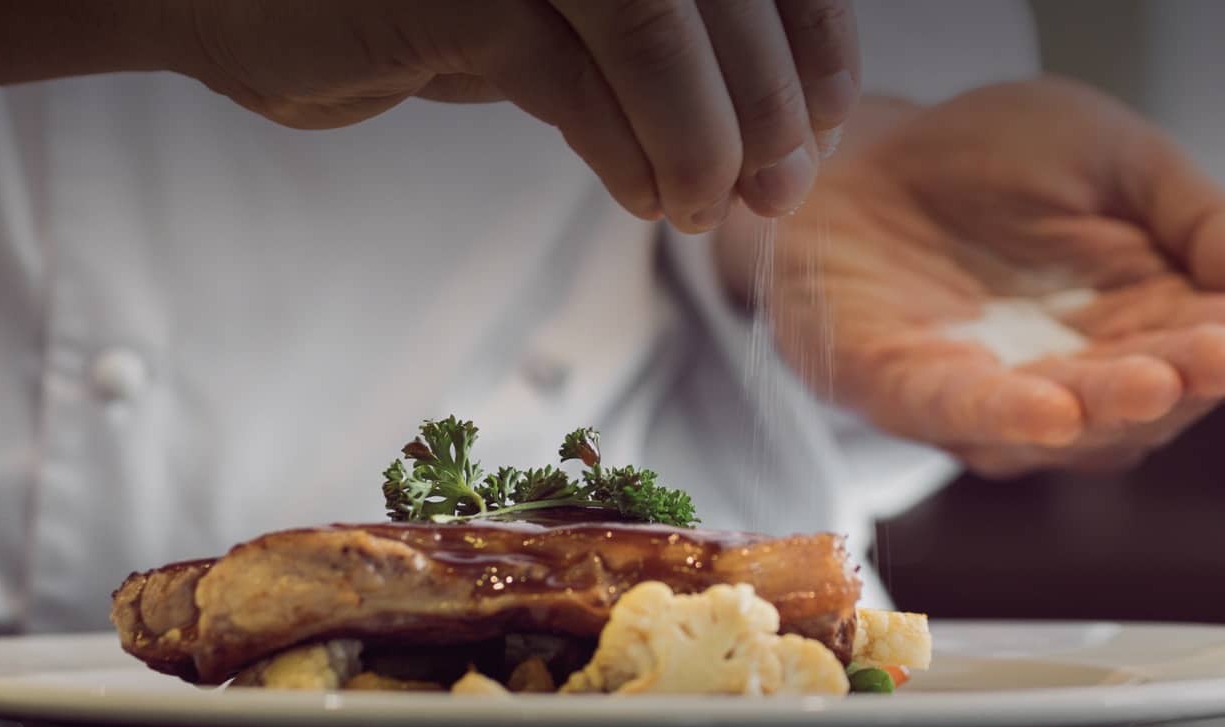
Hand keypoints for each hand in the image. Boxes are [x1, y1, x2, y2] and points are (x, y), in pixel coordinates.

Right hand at [172, 0, 860, 225]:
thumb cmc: (400, 5)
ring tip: (702, 208)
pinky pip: (580, 77)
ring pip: (662, 27)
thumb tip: (771, 118)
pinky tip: (645, 197)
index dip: (812, 38)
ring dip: (707, 137)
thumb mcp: (551, 14)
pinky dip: (631, 149)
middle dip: (772, 103)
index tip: (824, 123)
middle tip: (780, 191)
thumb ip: (648, 42)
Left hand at [723, 77, 1224, 476]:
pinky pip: (957, 415)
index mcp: (1139, 320)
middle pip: (1147, 400)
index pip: (1207, 349)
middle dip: (1187, 379)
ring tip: (1154, 381)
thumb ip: (1198, 215)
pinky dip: (1003, 418)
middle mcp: (1074, 376)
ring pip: (1065, 425)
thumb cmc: (987, 158)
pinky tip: (1051, 411)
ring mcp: (992, 397)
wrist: (855, 149)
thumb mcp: (1115, 155)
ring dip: (1108, 408)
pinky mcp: (905, 392)